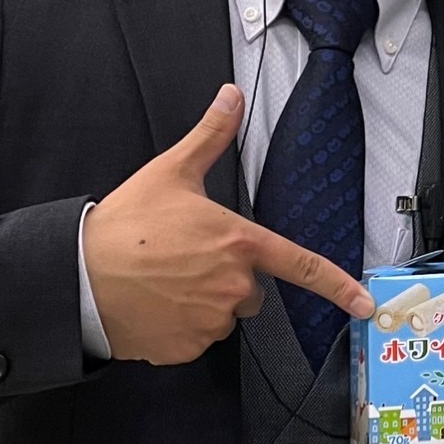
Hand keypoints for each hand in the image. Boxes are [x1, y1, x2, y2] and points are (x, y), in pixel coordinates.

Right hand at [83, 84, 372, 363]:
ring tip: (163, 280)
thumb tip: (231, 96)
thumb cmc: (123, 226)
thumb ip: (210, 136)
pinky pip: (196, 338)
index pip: (301, 266)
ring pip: (222, 314)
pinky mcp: (186, 347)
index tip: (365, 305)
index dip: (338, 287)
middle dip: (226, 277)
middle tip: (184, 259)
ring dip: (203, 301)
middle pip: (250, 289)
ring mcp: (210, 322)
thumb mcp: (171, 172)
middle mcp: (232, 287)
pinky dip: (180, 325)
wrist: (78, 278)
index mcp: (238, 244)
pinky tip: (154, 305)